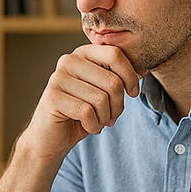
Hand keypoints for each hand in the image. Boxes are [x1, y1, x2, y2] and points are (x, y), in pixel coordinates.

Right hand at [18, 44, 140, 160]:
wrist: (50, 138)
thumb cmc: (80, 114)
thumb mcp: (101, 91)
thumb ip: (115, 77)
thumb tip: (140, 74)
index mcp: (82, 53)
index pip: (115, 54)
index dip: (130, 76)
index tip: (133, 94)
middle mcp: (68, 61)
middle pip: (112, 81)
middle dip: (118, 105)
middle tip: (111, 117)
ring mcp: (57, 78)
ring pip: (101, 99)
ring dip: (105, 118)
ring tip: (97, 122)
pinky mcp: (52, 97)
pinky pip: (87, 112)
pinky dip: (93, 125)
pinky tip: (87, 127)